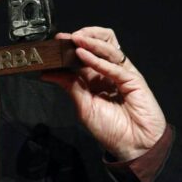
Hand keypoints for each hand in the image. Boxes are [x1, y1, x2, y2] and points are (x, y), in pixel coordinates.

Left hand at [41, 26, 165, 160]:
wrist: (134, 145)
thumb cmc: (111, 129)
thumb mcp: (83, 106)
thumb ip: (68, 86)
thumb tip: (47, 73)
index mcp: (95, 77)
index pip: (83, 54)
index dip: (71, 46)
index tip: (56, 41)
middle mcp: (108, 72)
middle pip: (100, 43)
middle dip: (84, 36)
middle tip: (67, 37)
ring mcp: (122, 74)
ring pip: (109, 48)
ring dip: (91, 42)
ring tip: (75, 39)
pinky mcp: (134, 80)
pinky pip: (115, 66)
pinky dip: (98, 60)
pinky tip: (84, 55)